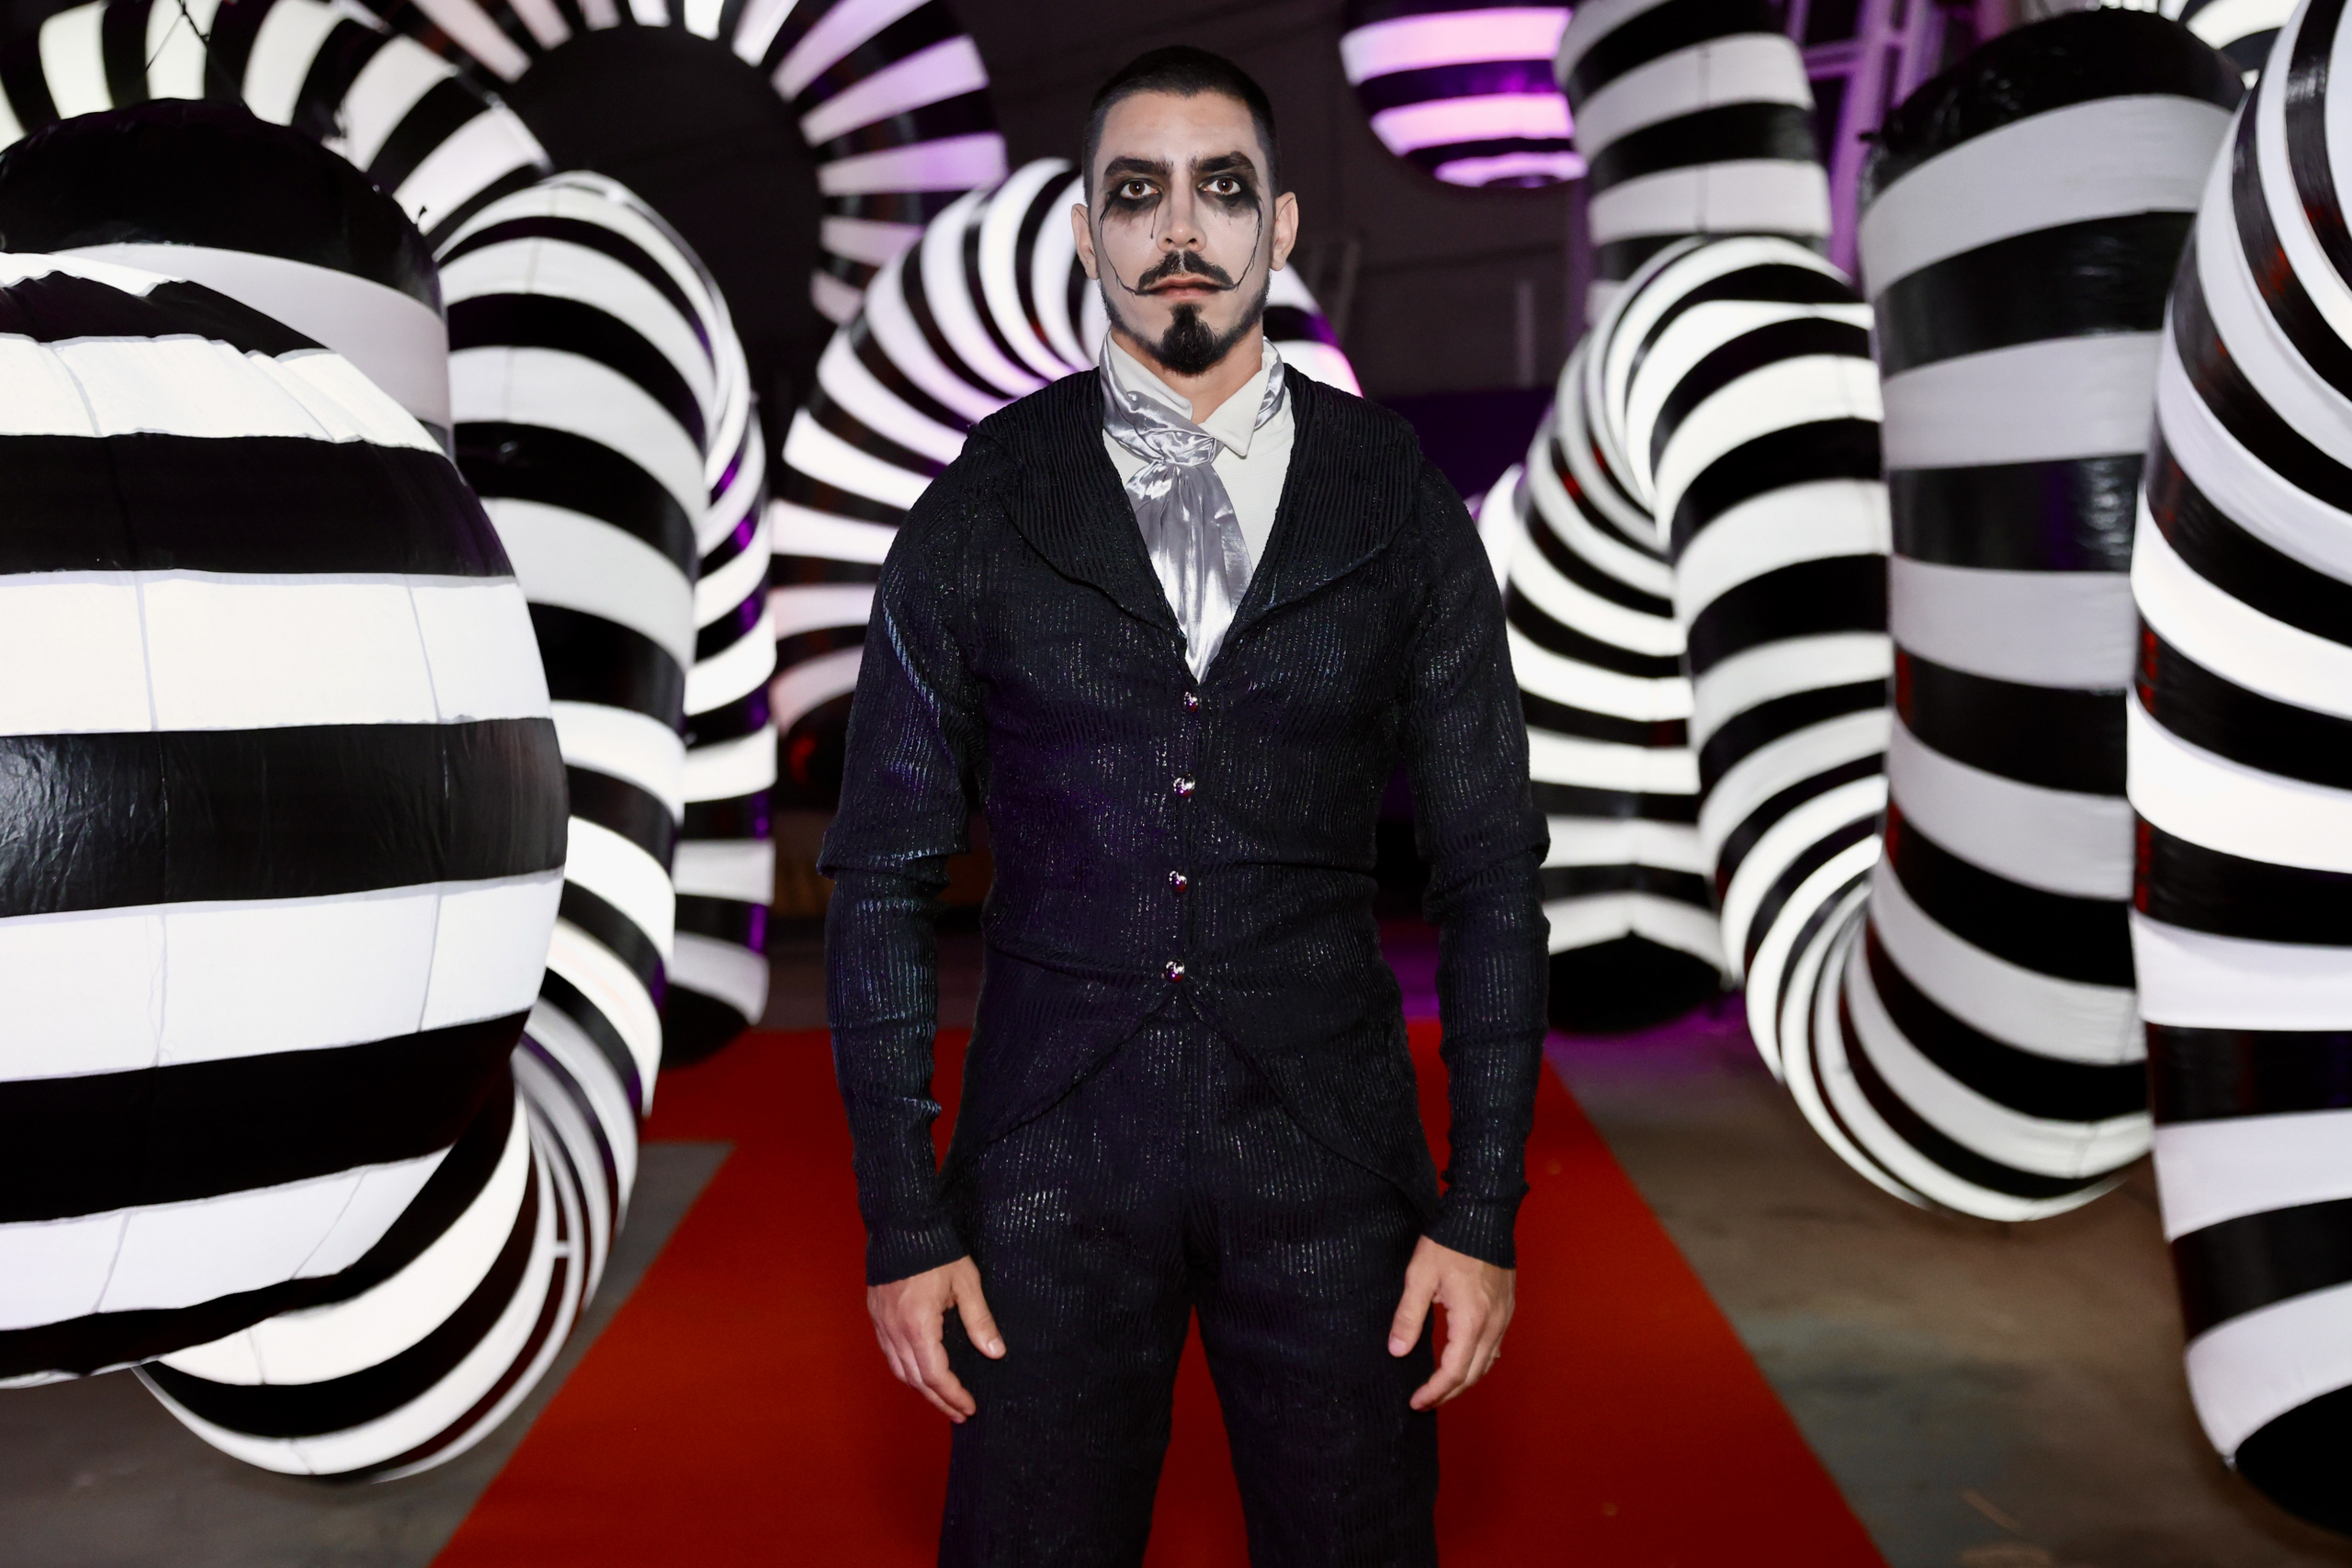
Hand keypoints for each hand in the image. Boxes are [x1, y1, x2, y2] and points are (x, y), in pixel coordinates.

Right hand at [868, 1255, 1004, 1422]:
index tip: (970, 1407)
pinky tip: (920, 1371)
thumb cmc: (937, 1252)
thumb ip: (980, 1321)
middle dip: (939, 1400)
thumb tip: (996, 1353)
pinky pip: (889, 1354)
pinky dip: (906, 1370)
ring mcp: (882, 1324)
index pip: (935, 1376)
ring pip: (899, 1370)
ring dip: (921, 1389)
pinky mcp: (876, 1316)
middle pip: (916, 1380)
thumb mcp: (966, 1284)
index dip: (953, 1396)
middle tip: (959, 1413)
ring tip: (942, 1398)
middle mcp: (895, 1331)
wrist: (902, 1224)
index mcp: (919, 1326)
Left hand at [1388, 1236, 1513, 1410]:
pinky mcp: (1507, 1308)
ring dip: (1464, 1380)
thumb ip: (1408, 1316)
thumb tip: (1397, 1351)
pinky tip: (1464, 1360)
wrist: (1483, 1214)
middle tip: (1423, 1401)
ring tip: (1440, 1387)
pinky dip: (1478, 1362)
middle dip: (1448, 1393)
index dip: (1435, 1392)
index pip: (1454, 1372)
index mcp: (1471, 1321)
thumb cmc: (1449, 1242)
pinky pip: (1495, 1347)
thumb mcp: (1420, 1276)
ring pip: (1487, 1363)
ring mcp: (1504, 1317)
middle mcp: (1493, 1324)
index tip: (1416, 1402)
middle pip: (1473, 1374)